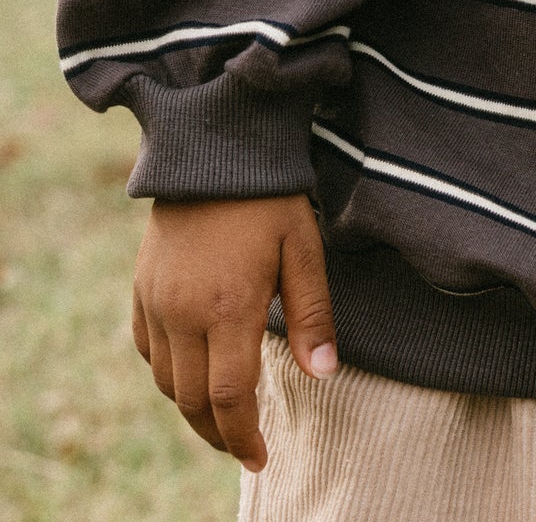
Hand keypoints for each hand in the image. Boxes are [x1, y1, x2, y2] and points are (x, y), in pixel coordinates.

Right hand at [132, 194, 335, 472]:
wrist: (213, 148)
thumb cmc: (268, 197)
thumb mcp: (303, 248)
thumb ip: (312, 314)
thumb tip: (325, 374)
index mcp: (228, 307)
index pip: (228, 397)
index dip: (242, 436)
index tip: (260, 456)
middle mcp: (183, 313)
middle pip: (191, 401)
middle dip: (218, 434)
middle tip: (243, 446)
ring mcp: (157, 301)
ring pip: (166, 381)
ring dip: (192, 408)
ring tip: (223, 417)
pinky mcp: (142, 288)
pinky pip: (148, 350)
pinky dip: (168, 373)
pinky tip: (192, 372)